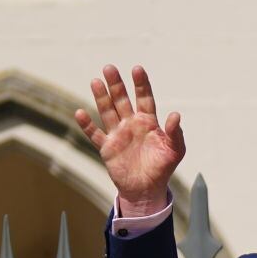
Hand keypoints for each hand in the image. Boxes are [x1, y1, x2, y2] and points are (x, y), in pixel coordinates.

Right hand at [74, 64, 185, 216]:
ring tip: (95, 81)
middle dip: (116, 85)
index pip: (144, 99)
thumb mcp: (175, 151)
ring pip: (107, 112)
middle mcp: (131, 124)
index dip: (141, 85)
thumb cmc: (163, 168)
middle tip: (109, 68)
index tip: (137, 69)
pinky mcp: (107, 148)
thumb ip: (175, 133)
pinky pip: (95, 134)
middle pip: (122, 100)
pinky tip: (80, 113)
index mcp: (148, 122)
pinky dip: (87, 125)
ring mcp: (118, 135)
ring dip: (101, 97)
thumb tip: (176, 115)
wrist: (147, 189)